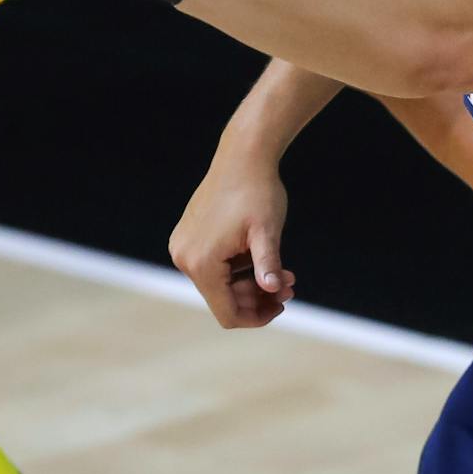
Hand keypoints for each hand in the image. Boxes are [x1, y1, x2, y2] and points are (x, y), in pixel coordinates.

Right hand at [169, 143, 297, 327]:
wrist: (242, 156)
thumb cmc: (257, 191)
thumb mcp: (267, 232)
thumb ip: (268, 264)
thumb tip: (273, 291)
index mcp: (200, 262)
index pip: (227, 313)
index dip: (256, 317)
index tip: (281, 305)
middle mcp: (184, 258)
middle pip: (223, 299)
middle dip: (258, 297)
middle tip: (288, 285)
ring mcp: (183, 247)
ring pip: (220, 284)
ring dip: (251, 282)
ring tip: (282, 270)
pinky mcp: (188, 237)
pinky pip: (213, 266)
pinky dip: (238, 268)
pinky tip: (261, 256)